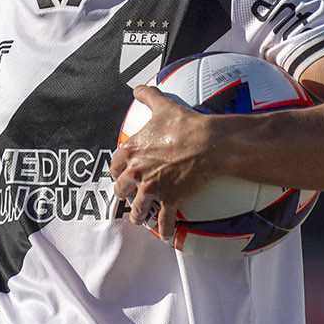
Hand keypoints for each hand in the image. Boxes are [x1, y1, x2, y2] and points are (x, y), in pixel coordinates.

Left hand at [111, 85, 221, 241]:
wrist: (209, 143)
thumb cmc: (186, 123)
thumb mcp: (164, 106)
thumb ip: (148, 96)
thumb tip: (138, 87)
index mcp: (132, 151)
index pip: (114, 165)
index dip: (116, 171)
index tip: (120, 174)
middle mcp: (137, 172)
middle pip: (122, 189)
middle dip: (124, 194)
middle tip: (128, 197)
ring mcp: (153, 188)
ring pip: (138, 210)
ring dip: (138, 216)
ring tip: (141, 220)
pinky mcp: (170, 200)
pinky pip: (164, 221)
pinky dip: (165, 231)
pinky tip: (166, 236)